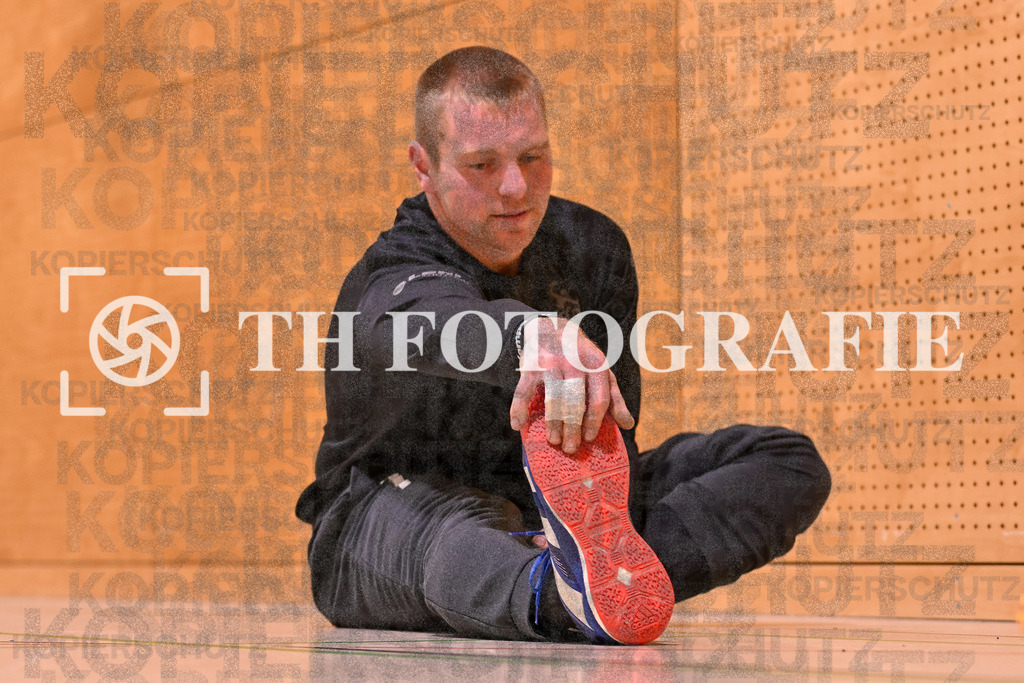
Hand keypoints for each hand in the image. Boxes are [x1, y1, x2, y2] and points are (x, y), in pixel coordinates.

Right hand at [509, 316, 633, 452]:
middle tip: (570, 448)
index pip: (599, 398)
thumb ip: (614, 397)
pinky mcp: (531, 365)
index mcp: (596, 365)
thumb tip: (628, 425)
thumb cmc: (580, 356)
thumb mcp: (601, 371)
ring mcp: (552, 363)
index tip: (589, 438)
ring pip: (553, 399)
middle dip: (573, 428)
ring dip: (552, 423)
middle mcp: (575, 363)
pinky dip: (518, 408)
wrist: (551, 327)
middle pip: (576, 402)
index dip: (594, 421)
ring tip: (553, 440)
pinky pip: (523, 390)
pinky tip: (518, 425)